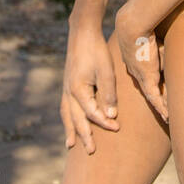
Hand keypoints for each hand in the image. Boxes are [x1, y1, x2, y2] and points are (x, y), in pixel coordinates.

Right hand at [60, 19, 119, 154]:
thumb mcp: (106, 71)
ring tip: (70, 145)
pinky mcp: (67, 83)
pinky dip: (67, 117)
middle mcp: (69, 91)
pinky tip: (69, 121)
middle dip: (84, 135)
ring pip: (67, 114)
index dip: (105, 122)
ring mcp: (66, 88)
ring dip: (70, 130)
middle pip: (76, 119)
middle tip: (91, 151)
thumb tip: (111, 115)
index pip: (92, 113)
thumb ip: (108, 94)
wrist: (82, 32)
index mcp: (78, 90)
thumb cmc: (96, 50)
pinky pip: (65, 106)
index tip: (117, 127)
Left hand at [115, 2, 168, 123]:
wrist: (132, 23)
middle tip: (162, 108)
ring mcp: (140, 74)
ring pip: (151, 95)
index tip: (155, 86)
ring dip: (159, 106)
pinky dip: (161, 107)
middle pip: (146, 86)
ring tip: (167, 118)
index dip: (149, 81)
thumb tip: (173, 50)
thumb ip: (162, 45)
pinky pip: (154, 97)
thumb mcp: (155, 35)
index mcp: (134, 59)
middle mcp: (135, 69)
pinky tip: (166, 117)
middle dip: (153, 97)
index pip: (143, 73)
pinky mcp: (147, 77)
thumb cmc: (145, 23)